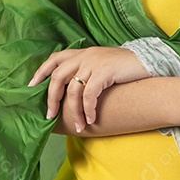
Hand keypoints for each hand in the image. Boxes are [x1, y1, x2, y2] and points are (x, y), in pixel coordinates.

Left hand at [29, 47, 150, 132]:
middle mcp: (85, 55)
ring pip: (73, 90)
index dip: (40, 72)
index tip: (30, 88)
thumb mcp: (102, 65)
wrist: (149, 62)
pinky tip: (91, 120)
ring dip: (73, 112)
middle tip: (50, 116)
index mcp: (82, 52)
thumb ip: (86, 72)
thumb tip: (70, 92)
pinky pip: (89, 95)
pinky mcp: (104, 72)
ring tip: (78, 127)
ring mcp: (94, 62)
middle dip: (51, 99)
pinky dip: (87, 110)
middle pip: (58, 77)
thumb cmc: (125, 69)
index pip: (54, 59)